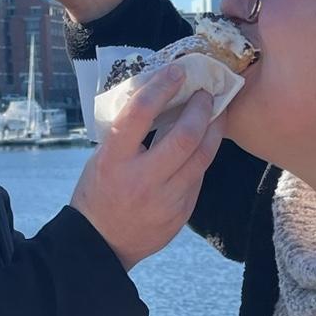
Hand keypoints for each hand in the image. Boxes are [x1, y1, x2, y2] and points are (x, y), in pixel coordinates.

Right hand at [70, 68, 222, 271]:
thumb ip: (129, 135)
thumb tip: (161, 101)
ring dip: (214, 130)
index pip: (140, 113)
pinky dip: (202, 157)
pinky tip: (204, 144)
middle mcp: (142, 180)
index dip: (162, 87)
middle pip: (185, 137)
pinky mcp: (181, 213)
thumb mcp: (102, 159)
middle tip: (206, 94)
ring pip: (202, 157)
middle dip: (201, 109)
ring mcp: (165, 199)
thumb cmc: (98, 193)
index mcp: (114, 160)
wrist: (102, 244)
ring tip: (217, 113)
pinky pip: (199, 178)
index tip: (177, 71)